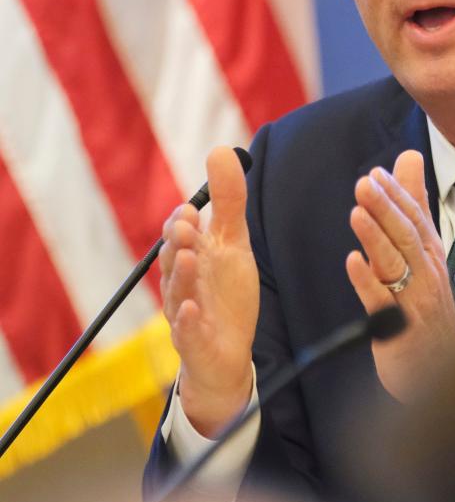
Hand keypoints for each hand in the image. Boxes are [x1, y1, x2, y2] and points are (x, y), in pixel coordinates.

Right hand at [159, 146, 258, 436]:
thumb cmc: (225, 293)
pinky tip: (193, 310)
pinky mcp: (195, 343)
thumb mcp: (234, 244)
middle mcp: (183, 284)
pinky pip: (187, 333)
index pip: (179, 234)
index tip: (193, 207)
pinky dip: (188, 321)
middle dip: (179, 241)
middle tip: (188, 224)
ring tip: (189, 255)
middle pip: (174, 260)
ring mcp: (186, 314)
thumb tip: (221, 149)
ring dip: (182, 274)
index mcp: (191, 258)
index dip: (183, 221)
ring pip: (178, 293)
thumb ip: (229, 201)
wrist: (226, 352)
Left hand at [346, 150, 454, 401]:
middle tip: (365, 182)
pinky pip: (382, 303)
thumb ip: (414, 205)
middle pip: (406, 236)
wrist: (442, 373)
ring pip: (396, 264)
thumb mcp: (424, 252)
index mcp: (430, 256)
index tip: (376, 173)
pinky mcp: (400, 330)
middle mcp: (426, 274)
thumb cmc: (429, 310)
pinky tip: (352, 263)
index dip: (397, 196)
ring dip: (376, 238)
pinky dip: (368, 282)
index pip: (415, 219)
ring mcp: (414, 301)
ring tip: (357, 213)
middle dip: (387, 208)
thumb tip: (407, 158)